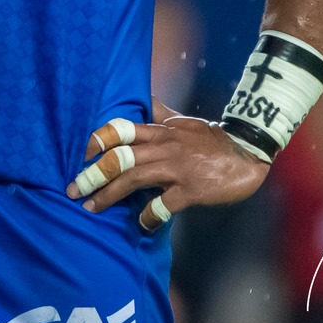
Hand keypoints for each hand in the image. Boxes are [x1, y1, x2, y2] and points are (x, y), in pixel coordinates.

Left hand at [66, 105, 269, 232]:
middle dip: (94, 173)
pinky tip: (141, 223)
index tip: (80, 154)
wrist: (249, 152)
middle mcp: (165, 147)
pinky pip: (164, 204)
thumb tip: (141, 99)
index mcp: (161, 131)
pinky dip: (149, 215)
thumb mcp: (183, 122)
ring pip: (135, 178)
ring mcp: (177, 168)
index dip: (98, 140)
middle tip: (73, 189)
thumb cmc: (212, 139)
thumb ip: (160, 114)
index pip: (122, 129)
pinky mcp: (192, 189)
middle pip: (121, 157)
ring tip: (91, 208)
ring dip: (110, 194)